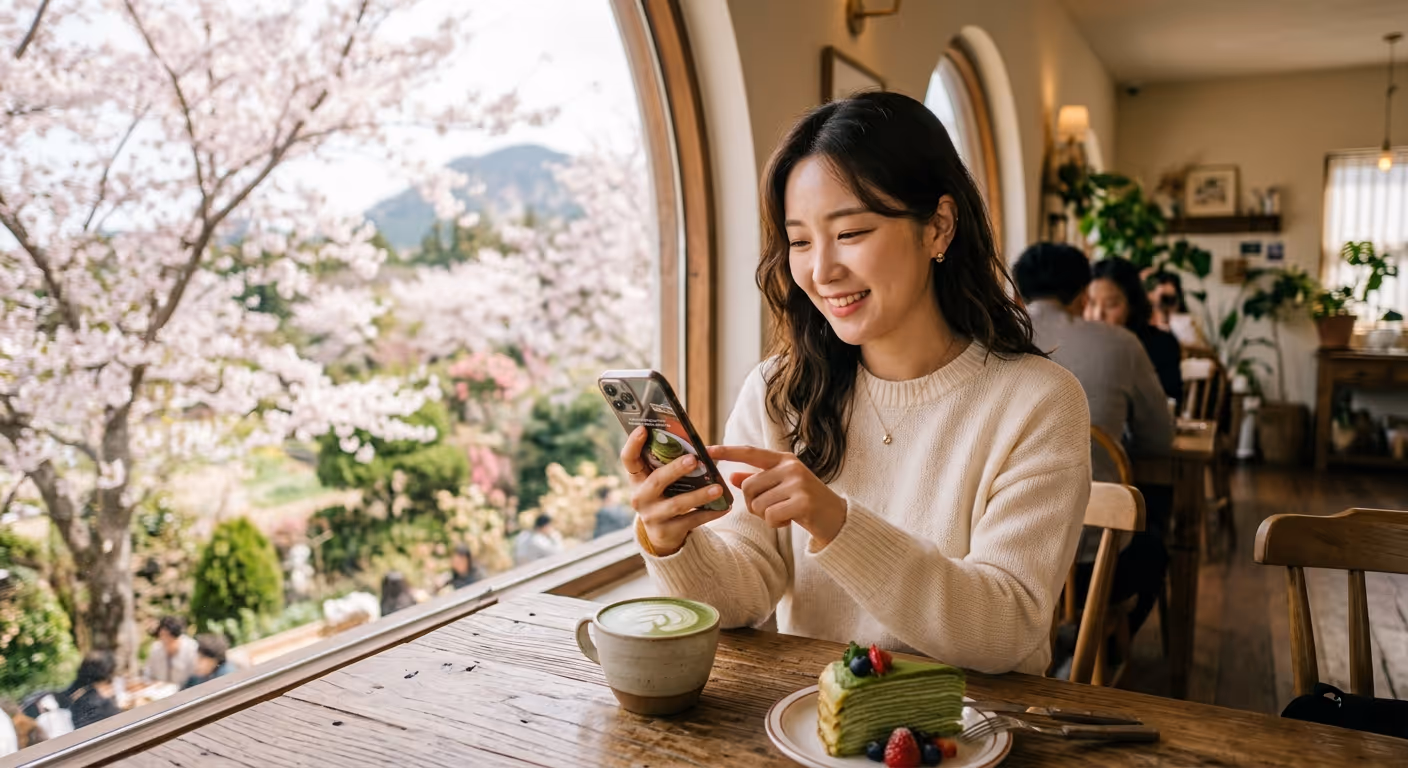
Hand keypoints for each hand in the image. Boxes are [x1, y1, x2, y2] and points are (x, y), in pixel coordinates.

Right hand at [621, 426, 727, 555]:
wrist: (661, 533)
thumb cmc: (663, 495)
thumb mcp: (658, 479)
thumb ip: (666, 463)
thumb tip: (691, 443)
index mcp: (636, 479)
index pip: (628, 459)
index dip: (633, 444)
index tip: (643, 428)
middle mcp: (640, 498)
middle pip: (656, 481)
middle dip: (675, 470)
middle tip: (694, 459)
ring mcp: (652, 516)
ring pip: (677, 504)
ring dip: (699, 495)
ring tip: (718, 488)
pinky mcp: (667, 532)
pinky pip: (691, 521)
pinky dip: (710, 513)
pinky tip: (724, 506)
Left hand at [707, 445, 846, 546]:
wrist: (837, 519)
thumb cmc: (805, 503)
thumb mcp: (782, 487)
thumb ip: (759, 480)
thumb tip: (732, 476)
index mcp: (784, 460)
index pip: (750, 452)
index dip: (727, 451)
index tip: (706, 450)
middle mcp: (790, 467)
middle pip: (749, 486)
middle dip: (754, 504)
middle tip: (773, 508)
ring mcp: (798, 483)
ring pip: (757, 503)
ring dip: (766, 515)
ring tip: (784, 513)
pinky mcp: (802, 501)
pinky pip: (769, 516)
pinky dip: (775, 523)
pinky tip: (790, 520)